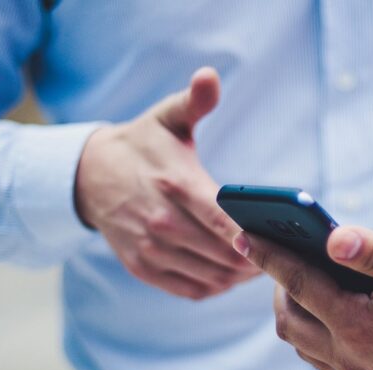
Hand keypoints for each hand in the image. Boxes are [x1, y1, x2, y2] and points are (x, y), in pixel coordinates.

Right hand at [75, 67, 258, 299]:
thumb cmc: (142, 145)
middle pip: (224, 254)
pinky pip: (191, 289)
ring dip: (241, 277)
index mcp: (175, 184)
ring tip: (264, 265)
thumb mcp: (167, 117)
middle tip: (284, 255)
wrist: (89, 176)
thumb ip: (194, 101)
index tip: (281, 240)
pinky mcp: (143, 267)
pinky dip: (217, 287)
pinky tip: (232, 275)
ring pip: (212, 277)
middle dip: (258, 258)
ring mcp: (150, 248)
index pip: (224, 220)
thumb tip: (209, 76)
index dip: (255, 236)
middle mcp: (161, 221)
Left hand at [233, 226, 372, 369]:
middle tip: (282, 253)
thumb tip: (332, 236)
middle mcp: (351, 358)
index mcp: (360, 327)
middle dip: (277, 284)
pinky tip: (328, 310)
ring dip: (293, 310)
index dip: (268, 256)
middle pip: (289, 319)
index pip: (298, 284)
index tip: (242, 234)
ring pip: (302, 344)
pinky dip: (312, 331)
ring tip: (302, 278)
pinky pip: (322, 359)